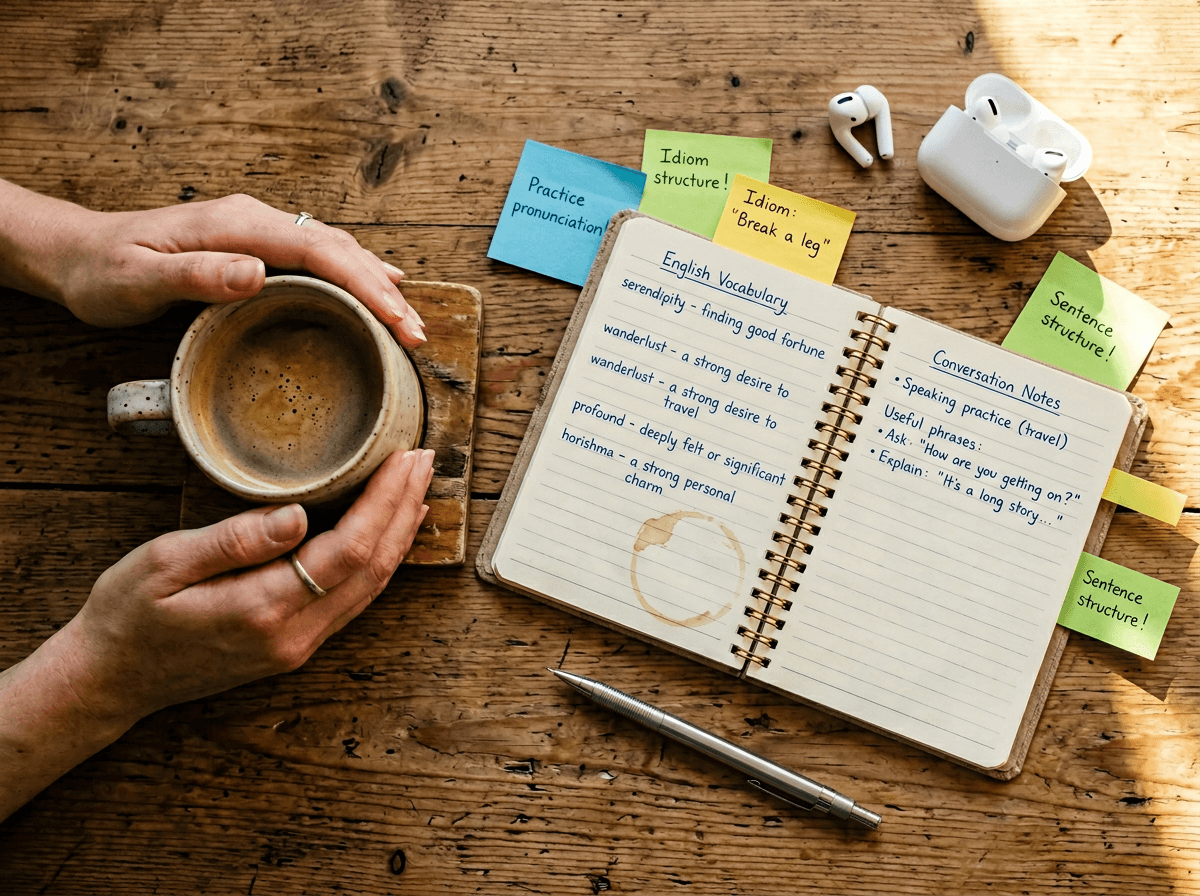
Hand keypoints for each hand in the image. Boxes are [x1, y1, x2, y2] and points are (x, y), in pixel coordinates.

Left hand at [0, 180, 425, 347]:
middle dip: (386, 292)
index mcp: (238, 226)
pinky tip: (379, 286)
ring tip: (410, 322)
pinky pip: (320, 258)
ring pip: (336, 251)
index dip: (366, 284)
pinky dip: (357, 275)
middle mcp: (256, 221)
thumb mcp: (140, 279)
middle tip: (418, 335)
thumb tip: (258, 273)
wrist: (78, 252)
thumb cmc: (103, 271)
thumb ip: (199, 274)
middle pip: (339, 249)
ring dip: (378, 285)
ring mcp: (259, 231)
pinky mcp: (257, 246)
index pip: (320, 251)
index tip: (398, 319)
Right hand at [0, 448, 433, 818]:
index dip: (385, 501)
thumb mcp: (163, 564)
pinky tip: (388, 531)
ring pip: (372, 586)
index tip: (405, 459)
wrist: (110, 680)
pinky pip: (354, 597)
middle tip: (425, 458)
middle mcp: (294, 635)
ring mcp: (299, 646)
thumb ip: (233, 540)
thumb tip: (297, 515)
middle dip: (404, 509)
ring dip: (399, 533)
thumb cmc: (128, 614)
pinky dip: (379, 558)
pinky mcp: (296, 645)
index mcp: (263, 610)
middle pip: (374, 568)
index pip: (349, 550)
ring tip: (417, 485)